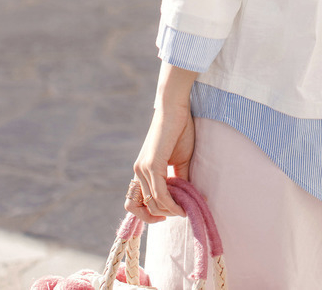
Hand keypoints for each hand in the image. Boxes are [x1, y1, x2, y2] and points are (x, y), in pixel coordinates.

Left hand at [125, 101, 193, 222]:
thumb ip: (178, 181)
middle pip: (142, 208)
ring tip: (184, 208)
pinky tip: (182, 206)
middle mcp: (138, 171)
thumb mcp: (180, 161)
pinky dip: (171, 204)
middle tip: (181, 211)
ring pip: (152, 203)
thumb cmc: (179, 130)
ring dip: (169, 211)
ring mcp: (143, 168)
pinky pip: (159, 193)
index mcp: (142, 171)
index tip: (170, 214)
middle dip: (163, 214)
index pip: (136, 203)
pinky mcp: (151, 164)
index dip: (151, 214)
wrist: (175, 108)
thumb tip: (184, 201)